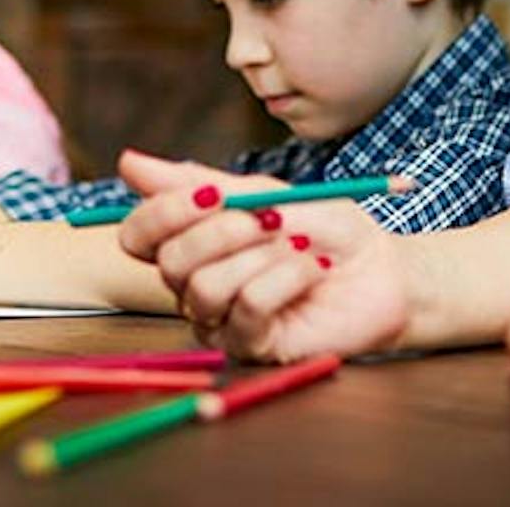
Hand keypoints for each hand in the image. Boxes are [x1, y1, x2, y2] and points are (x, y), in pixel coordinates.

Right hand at [115, 150, 408, 360]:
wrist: (382, 268)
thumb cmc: (325, 229)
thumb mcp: (263, 192)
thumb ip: (198, 183)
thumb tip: (127, 162)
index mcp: (192, 246)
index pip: (139, 236)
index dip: (163, 212)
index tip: (210, 192)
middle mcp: (195, 287)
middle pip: (170, 262)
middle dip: (224, 231)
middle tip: (271, 218)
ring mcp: (221, 321)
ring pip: (206, 287)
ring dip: (261, 256)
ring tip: (299, 248)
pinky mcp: (254, 347)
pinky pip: (248, 309)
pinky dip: (286, 279)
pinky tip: (312, 272)